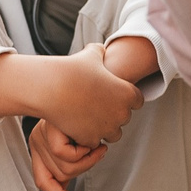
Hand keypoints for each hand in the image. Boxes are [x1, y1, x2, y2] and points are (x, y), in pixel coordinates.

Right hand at [0, 46, 142, 146]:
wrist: (53, 87)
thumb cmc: (73, 69)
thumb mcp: (92, 55)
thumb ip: (101, 53)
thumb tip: (101, 49)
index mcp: (128, 93)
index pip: (137, 101)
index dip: (125, 98)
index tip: (112, 95)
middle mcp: (122, 113)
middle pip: (124, 118)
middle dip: (113, 113)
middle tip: (96, 105)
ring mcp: (107, 128)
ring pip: (112, 133)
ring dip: (104, 128)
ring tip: (88, 117)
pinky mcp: (91, 138)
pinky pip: (94, 141)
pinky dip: (87, 135)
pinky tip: (77, 124)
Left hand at [28, 120, 106, 190]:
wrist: (94, 84)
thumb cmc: (87, 113)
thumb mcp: (77, 142)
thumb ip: (68, 166)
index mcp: (38, 144)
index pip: (42, 181)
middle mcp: (36, 139)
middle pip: (59, 177)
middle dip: (83, 168)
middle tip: (95, 151)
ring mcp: (43, 133)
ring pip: (66, 169)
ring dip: (89, 160)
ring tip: (96, 142)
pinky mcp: (52, 128)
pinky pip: (69, 156)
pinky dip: (87, 152)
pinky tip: (93, 137)